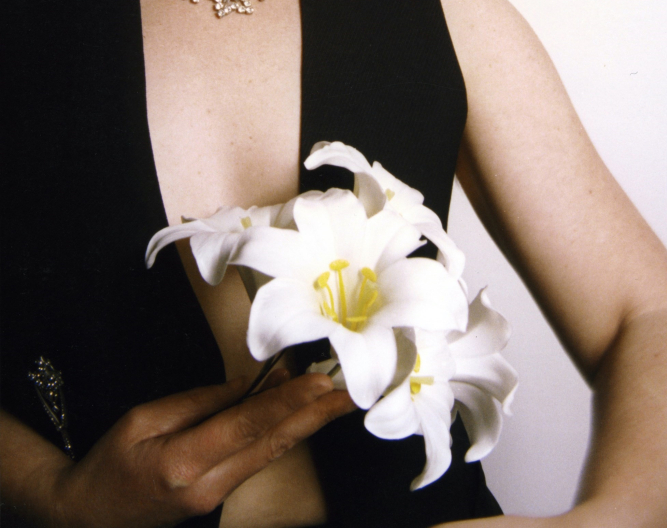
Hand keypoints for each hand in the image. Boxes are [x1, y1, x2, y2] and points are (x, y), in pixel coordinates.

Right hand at [3, 371, 353, 527]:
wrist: (87, 518)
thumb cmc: (109, 463)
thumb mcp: (142, 419)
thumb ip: (199, 401)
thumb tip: (248, 382)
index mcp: (184, 462)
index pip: (249, 425)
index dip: (289, 402)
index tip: (321, 383)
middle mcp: (208, 487)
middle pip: (273, 444)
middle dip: (316, 416)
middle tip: (350, 391)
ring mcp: (216, 500)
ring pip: (271, 455)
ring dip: (306, 424)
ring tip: (335, 398)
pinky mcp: (218, 500)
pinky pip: (257, 462)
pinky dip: (281, 435)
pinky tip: (299, 415)